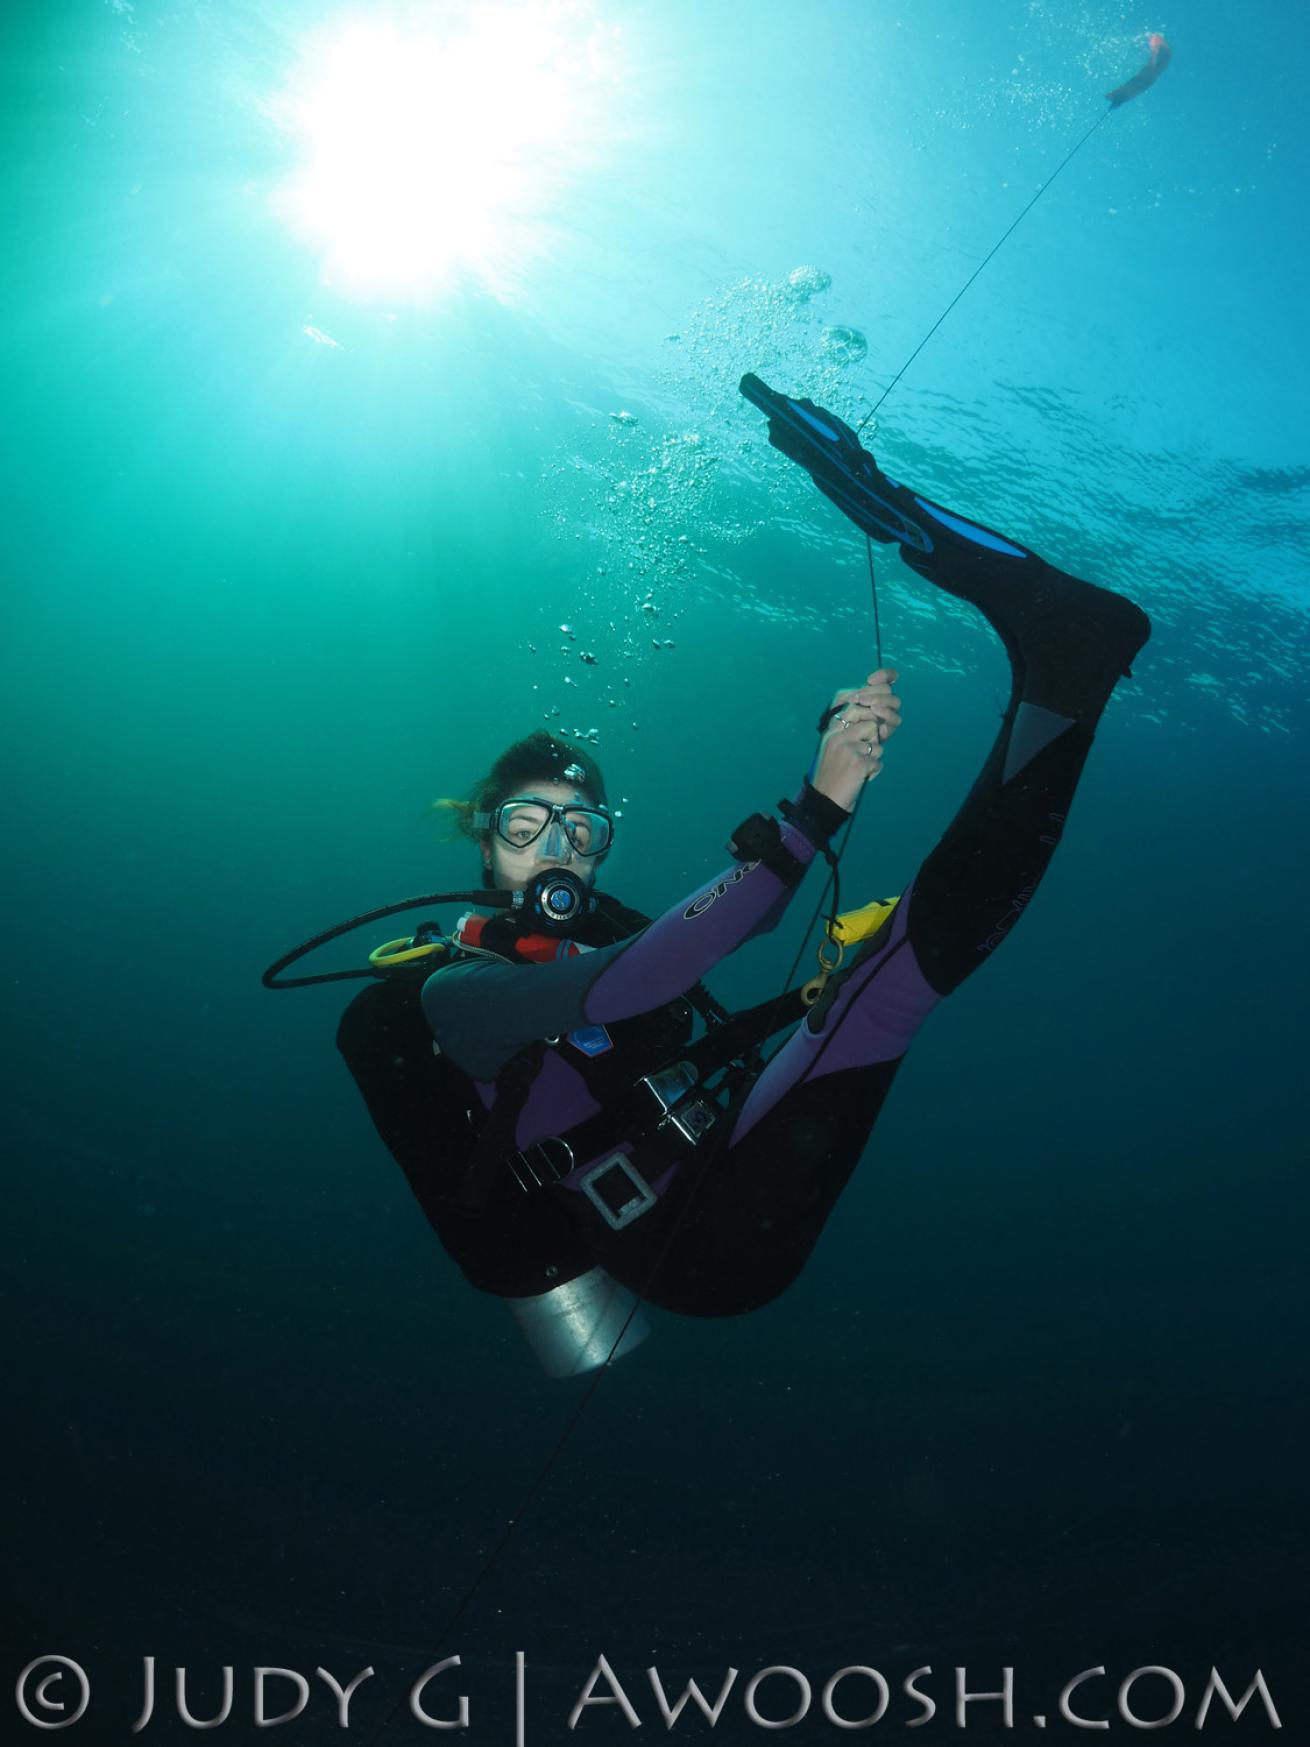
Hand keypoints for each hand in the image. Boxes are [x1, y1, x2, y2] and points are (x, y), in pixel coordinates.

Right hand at [811, 668, 901, 811]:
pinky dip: (874, 771)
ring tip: (860, 766)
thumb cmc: (834, 774)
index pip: (851, 696)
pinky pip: (878, 760)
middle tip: (878, 738)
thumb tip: (879, 715)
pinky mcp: (857, 761)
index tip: (886, 677)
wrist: (822, 802)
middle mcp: (836, 732)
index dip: (876, 685)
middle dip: (880, 726)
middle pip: (871, 715)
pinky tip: (860, 777)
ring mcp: (846, 746)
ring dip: (875, 754)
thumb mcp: (838, 747)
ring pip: (877, 738)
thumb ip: (854, 729)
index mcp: (831, 727)